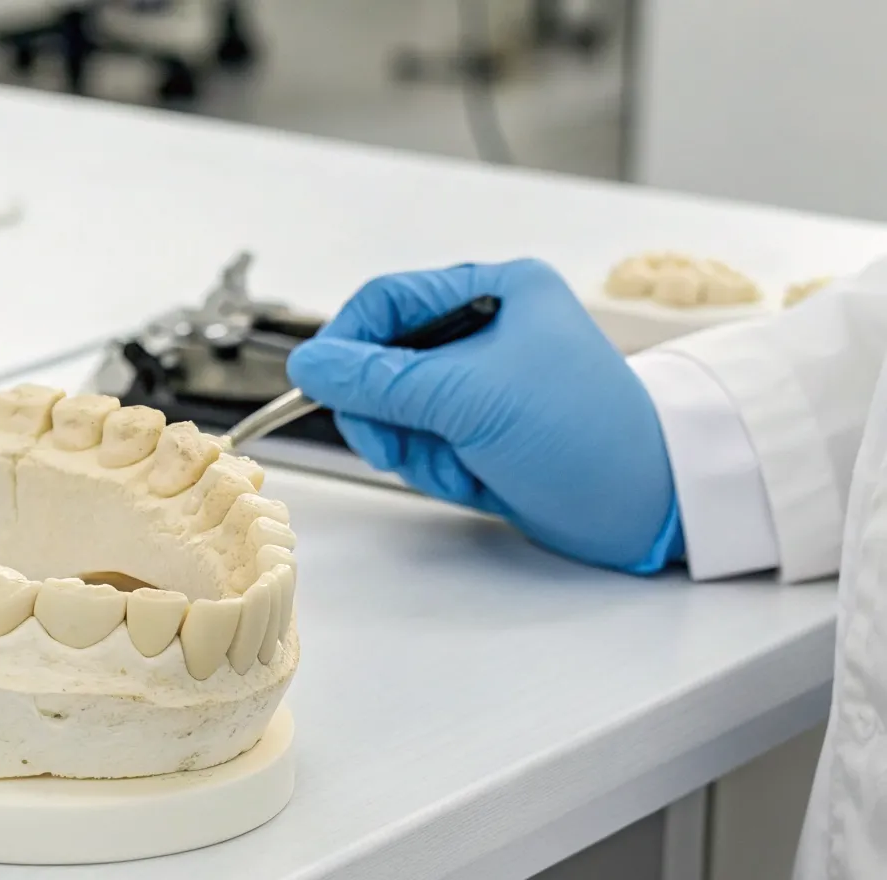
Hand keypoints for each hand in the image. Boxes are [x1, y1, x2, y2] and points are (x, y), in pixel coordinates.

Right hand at [285, 259, 681, 572]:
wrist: (649, 506)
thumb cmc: (586, 434)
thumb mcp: (470, 397)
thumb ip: (379, 380)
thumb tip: (310, 363)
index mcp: (495, 293)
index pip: (386, 302)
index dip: (347, 344)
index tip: (321, 386)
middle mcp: (487, 331)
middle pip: (381, 361)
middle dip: (386, 411)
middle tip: (398, 442)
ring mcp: (483, 385)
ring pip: (395, 410)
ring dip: (413, 446)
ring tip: (459, 463)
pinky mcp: (482, 431)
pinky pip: (421, 444)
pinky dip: (435, 467)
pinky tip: (473, 477)